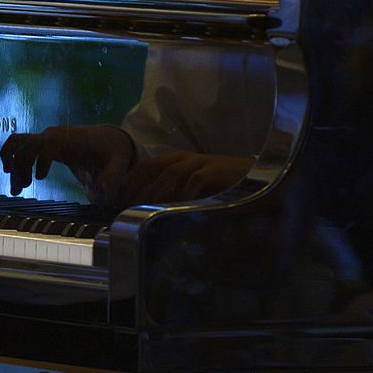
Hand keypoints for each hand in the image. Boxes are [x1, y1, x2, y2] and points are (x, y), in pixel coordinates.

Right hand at [0, 125, 135, 200]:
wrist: (108, 139)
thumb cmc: (111, 152)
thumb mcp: (118, 163)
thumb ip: (112, 177)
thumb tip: (102, 191)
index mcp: (69, 139)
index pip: (46, 145)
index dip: (39, 160)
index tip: (39, 179)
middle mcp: (52, 135)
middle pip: (27, 146)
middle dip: (20, 167)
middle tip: (21, 189)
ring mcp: (45, 137)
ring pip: (18, 145)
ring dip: (12, 165)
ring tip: (15, 189)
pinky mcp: (41, 142)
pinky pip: (17, 144)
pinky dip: (10, 156)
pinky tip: (10, 172)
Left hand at [117, 152, 253, 206]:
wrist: (258, 181)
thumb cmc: (221, 190)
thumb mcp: (191, 191)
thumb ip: (171, 195)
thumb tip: (144, 214)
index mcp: (175, 160)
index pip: (143, 169)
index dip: (127, 184)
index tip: (114, 202)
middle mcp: (184, 158)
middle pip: (150, 171)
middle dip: (134, 191)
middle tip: (122, 211)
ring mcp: (199, 163)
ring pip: (168, 177)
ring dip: (153, 196)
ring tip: (141, 213)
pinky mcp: (213, 171)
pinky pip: (192, 183)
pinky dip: (181, 196)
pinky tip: (172, 211)